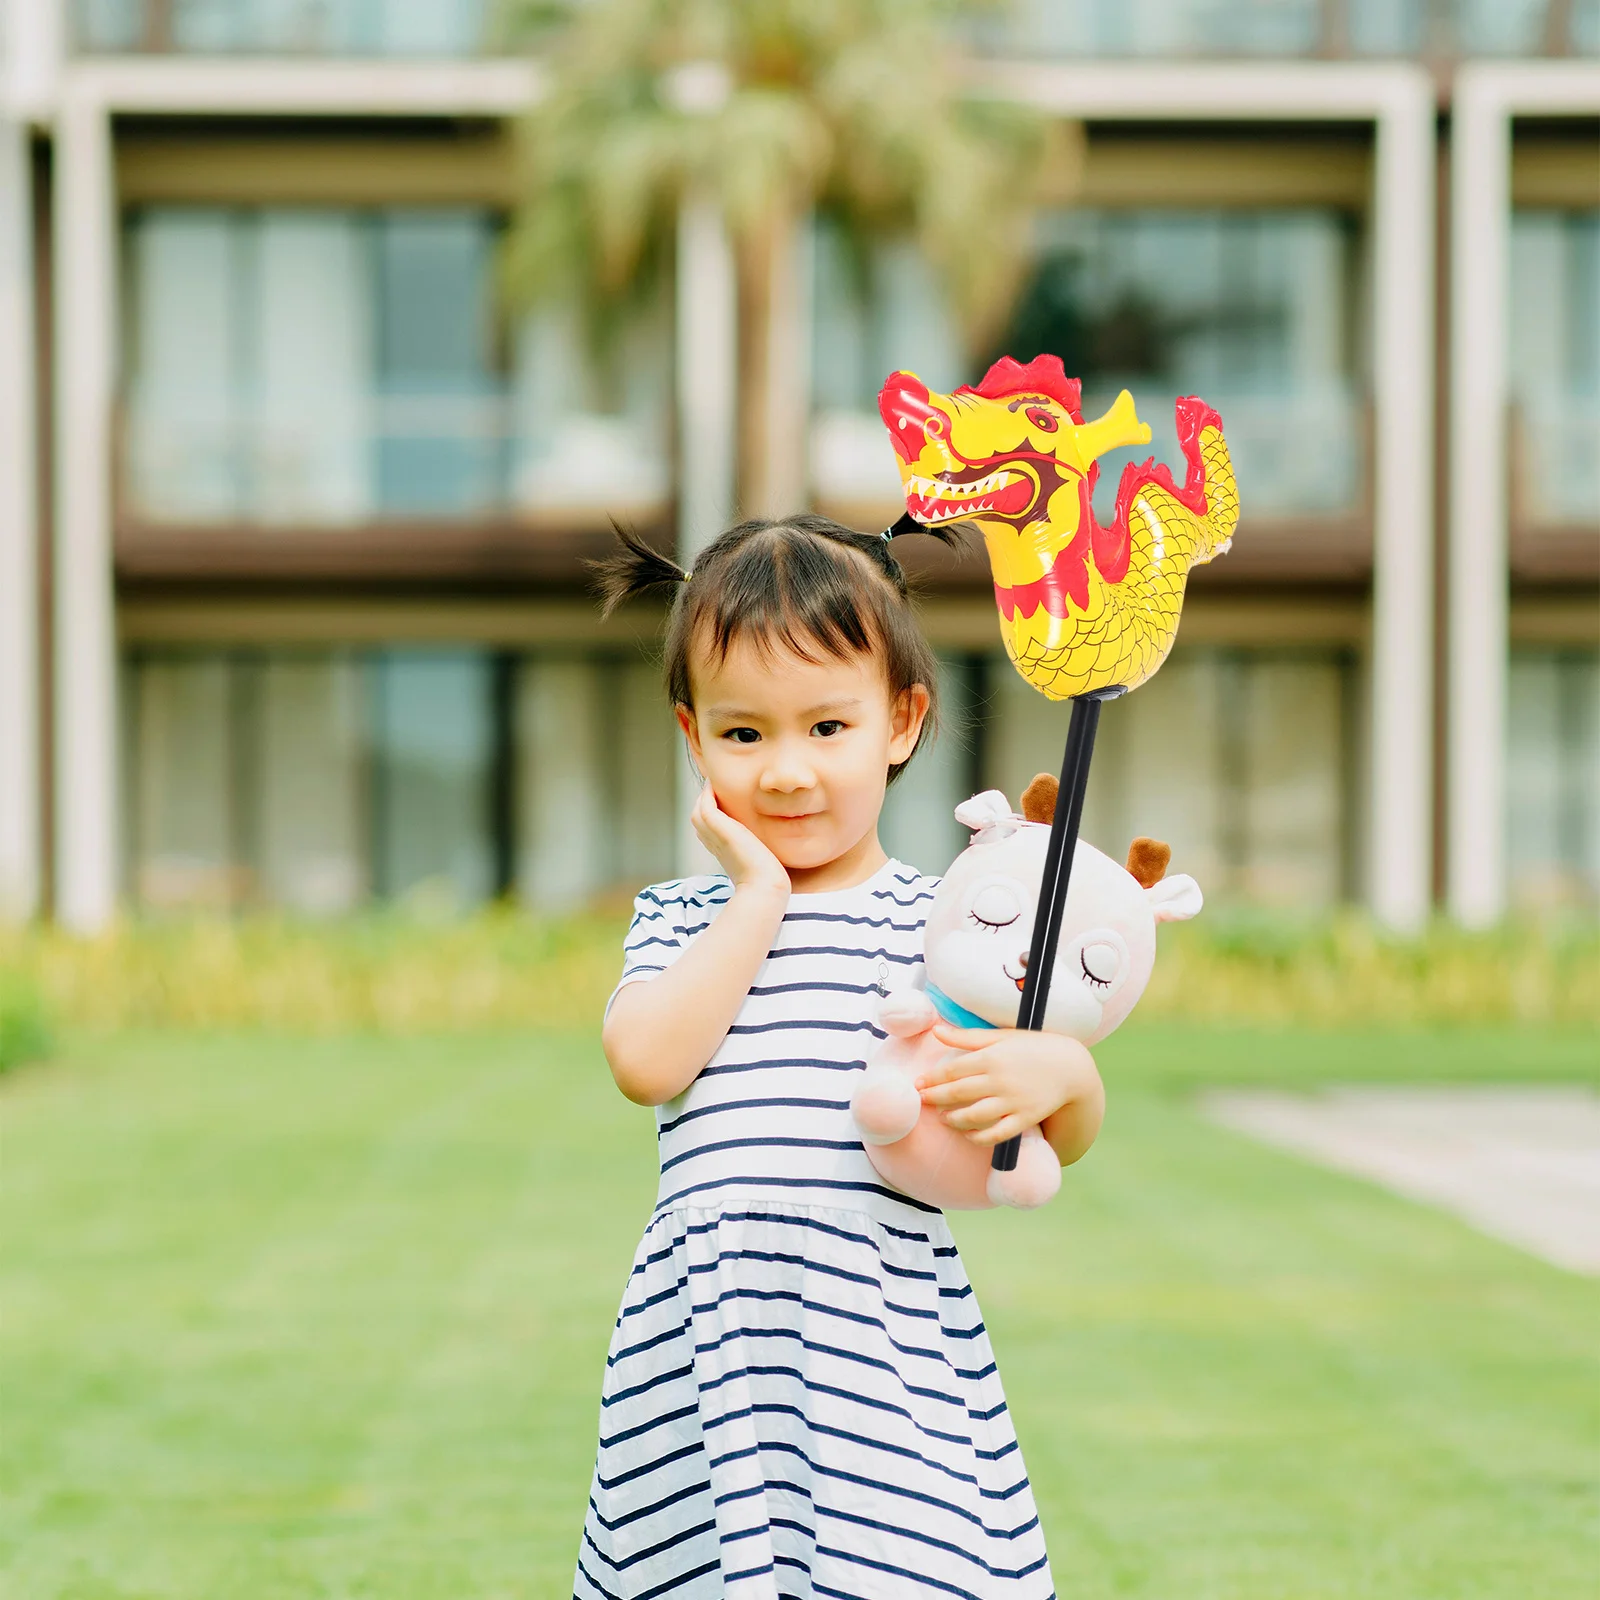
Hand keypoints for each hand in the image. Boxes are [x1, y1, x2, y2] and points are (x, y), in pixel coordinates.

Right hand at [691, 784, 789, 897]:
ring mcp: (714, 836)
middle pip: (699, 819)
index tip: (724, 802)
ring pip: (698, 811)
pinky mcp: (719, 828)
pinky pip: (705, 805)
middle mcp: (714, 844)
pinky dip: (707, 793)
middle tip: (716, 787)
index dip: (714, 816)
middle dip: (705, 802)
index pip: (709, 830)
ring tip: (715, 782)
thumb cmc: (768, 879)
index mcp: (722, 852)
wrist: (764, 885)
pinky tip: (716, 783)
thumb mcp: (760, 862)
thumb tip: (771, 851)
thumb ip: (759, 852)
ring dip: (705, 795)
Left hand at [916, 1025, 1099, 1147]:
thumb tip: (936, 1032)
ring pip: (973, 1116)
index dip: (931, 1078)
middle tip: (921, 1101)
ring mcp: (1012, 1102)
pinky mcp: (1024, 1119)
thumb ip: (967, 1036)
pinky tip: (967, 1135)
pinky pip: (996, 1134)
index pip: (952, 1070)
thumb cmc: (1032, 1047)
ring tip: (942, 1118)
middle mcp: (1000, 1080)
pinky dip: (978, 1138)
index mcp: (992, 1057)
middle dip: (934, 1098)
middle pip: (957, 1093)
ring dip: (952, 1119)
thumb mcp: (1000, 1036)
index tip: (918, 1083)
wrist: (1070, 1067)